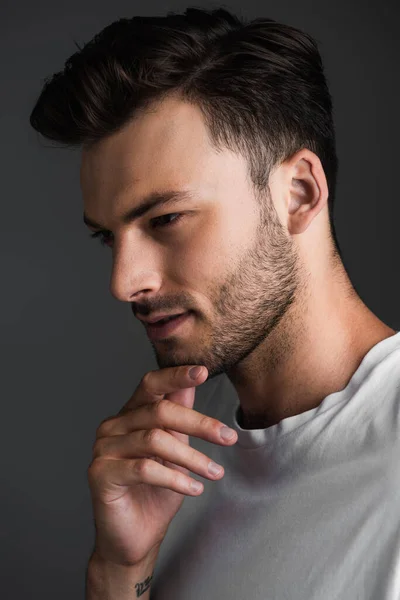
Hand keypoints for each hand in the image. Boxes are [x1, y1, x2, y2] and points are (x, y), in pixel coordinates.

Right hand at [87, 365, 237, 566]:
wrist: (135, 540)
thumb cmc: (156, 494)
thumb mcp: (176, 450)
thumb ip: (179, 417)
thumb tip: (192, 382)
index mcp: (129, 415)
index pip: (151, 385)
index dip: (175, 376)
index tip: (202, 371)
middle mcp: (112, 426)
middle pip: (159, 412)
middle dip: (199, 424)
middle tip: (229, 438)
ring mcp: (103, 449)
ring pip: (155, 440)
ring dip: (192, 457)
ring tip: (215, 472)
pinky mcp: (101, 473)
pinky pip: (145, 468)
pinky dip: (175, 478)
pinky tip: (194, 489)